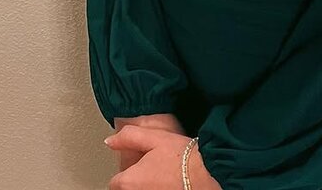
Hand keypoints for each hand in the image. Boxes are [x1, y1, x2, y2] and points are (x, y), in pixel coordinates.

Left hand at [103, 125, 222, 188]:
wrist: (211, 175)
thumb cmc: (184, 158)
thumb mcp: (154, 138)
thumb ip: (128, 137)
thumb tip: (110, 141)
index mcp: (129, 182)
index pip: (114, 182)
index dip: (126, 172)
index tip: (137, 166)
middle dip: (134, 182)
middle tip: (151, 171)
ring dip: (145, 187)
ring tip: (161, 178)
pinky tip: (168, 185)